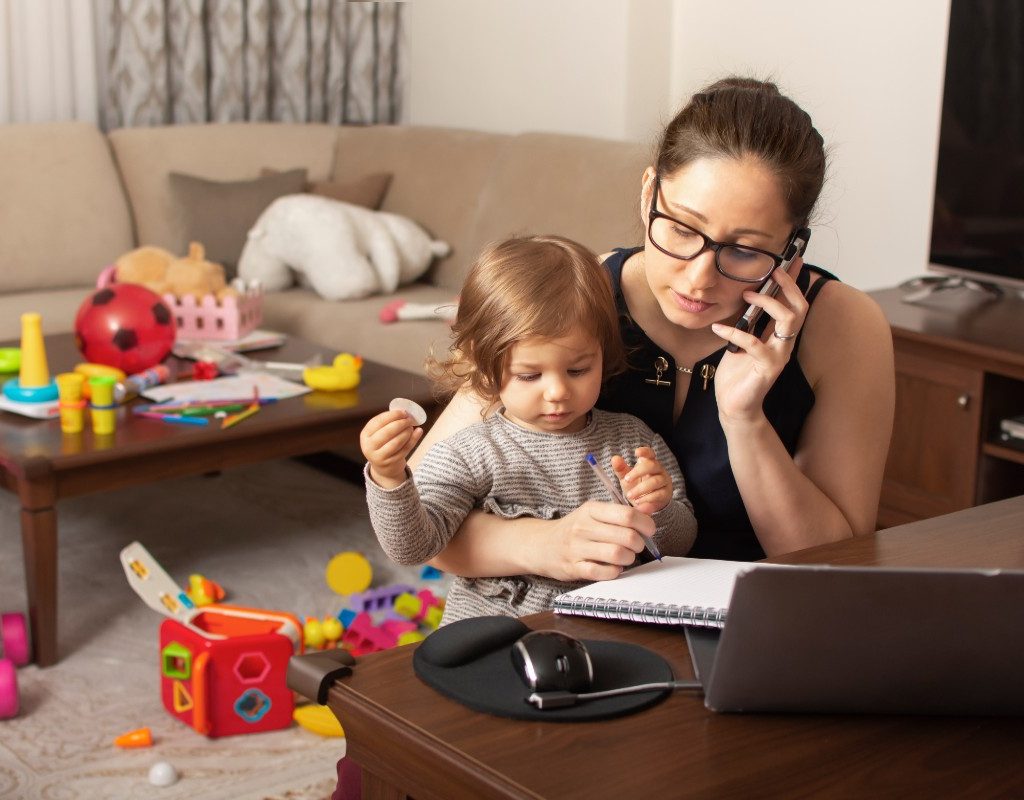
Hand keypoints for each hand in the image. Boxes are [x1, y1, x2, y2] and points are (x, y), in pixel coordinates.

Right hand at [359, 409, 423, 488]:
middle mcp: (369, 446)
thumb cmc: (383, 443)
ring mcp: (379, 456)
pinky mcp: (391, 463)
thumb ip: (389, 422)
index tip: (404, 412)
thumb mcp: (379, 432)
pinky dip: (413, 439)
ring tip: (411, 427)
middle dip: (401, 423)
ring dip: (407, 432)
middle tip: (410, 419)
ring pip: (396, 442)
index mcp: (365, 434)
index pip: (379, 421)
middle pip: (387, 432)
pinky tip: (419, 432)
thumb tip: (404, 411)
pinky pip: (404, 449)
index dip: (393, 415)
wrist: (383, 467)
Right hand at [543, 500, 654, 581]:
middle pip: (627, 536)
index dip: (645, 524)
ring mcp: (577, 548)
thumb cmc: (574, 529)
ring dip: (629, 558)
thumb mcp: (593, 513)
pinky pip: (603, 573)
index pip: (627, 515)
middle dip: (639, 544)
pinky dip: (615, 572)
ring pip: (617, 555)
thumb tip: (649, 510)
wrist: (541, 544)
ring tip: (626, 557)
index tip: (649, 530)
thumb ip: (620, 512)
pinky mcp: (573, 568)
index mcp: (591, 510)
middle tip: (637, 545)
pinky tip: (614, 568)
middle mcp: (583, 527)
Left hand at [611, 446, 671, 514]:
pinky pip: (658, 494)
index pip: (650, 453)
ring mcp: (664, 481)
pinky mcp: (666, 493)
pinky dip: (646, 498)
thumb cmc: (636, 486)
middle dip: (638, 472)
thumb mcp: (626, 478)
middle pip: (652, 465)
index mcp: (649, 462)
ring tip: (630, 495)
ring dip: (640, 489)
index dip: (645, 451)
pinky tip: (638, 501)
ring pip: (655, 481)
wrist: (647, 503)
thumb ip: (620, 468)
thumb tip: (614, 458)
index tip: (636, 452)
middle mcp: (658, 470)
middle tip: (627, 479)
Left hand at [709, 257, 808, 423]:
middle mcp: (784, 344)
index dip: (794, 282)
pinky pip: (753, 343)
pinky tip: (718, 327)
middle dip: (789, 286)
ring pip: (788, 321)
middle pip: (800, 308)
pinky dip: (734, 332)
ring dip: (768, 303)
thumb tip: (747, 296)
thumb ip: (749, 322)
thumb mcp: (742, 340)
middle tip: (773, 271)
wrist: (734, 405)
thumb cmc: (738, 373)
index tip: (791, 259)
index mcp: (780, 336)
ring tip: (746, 296)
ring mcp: (778, 356)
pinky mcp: (766, 368)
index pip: (795, 303)